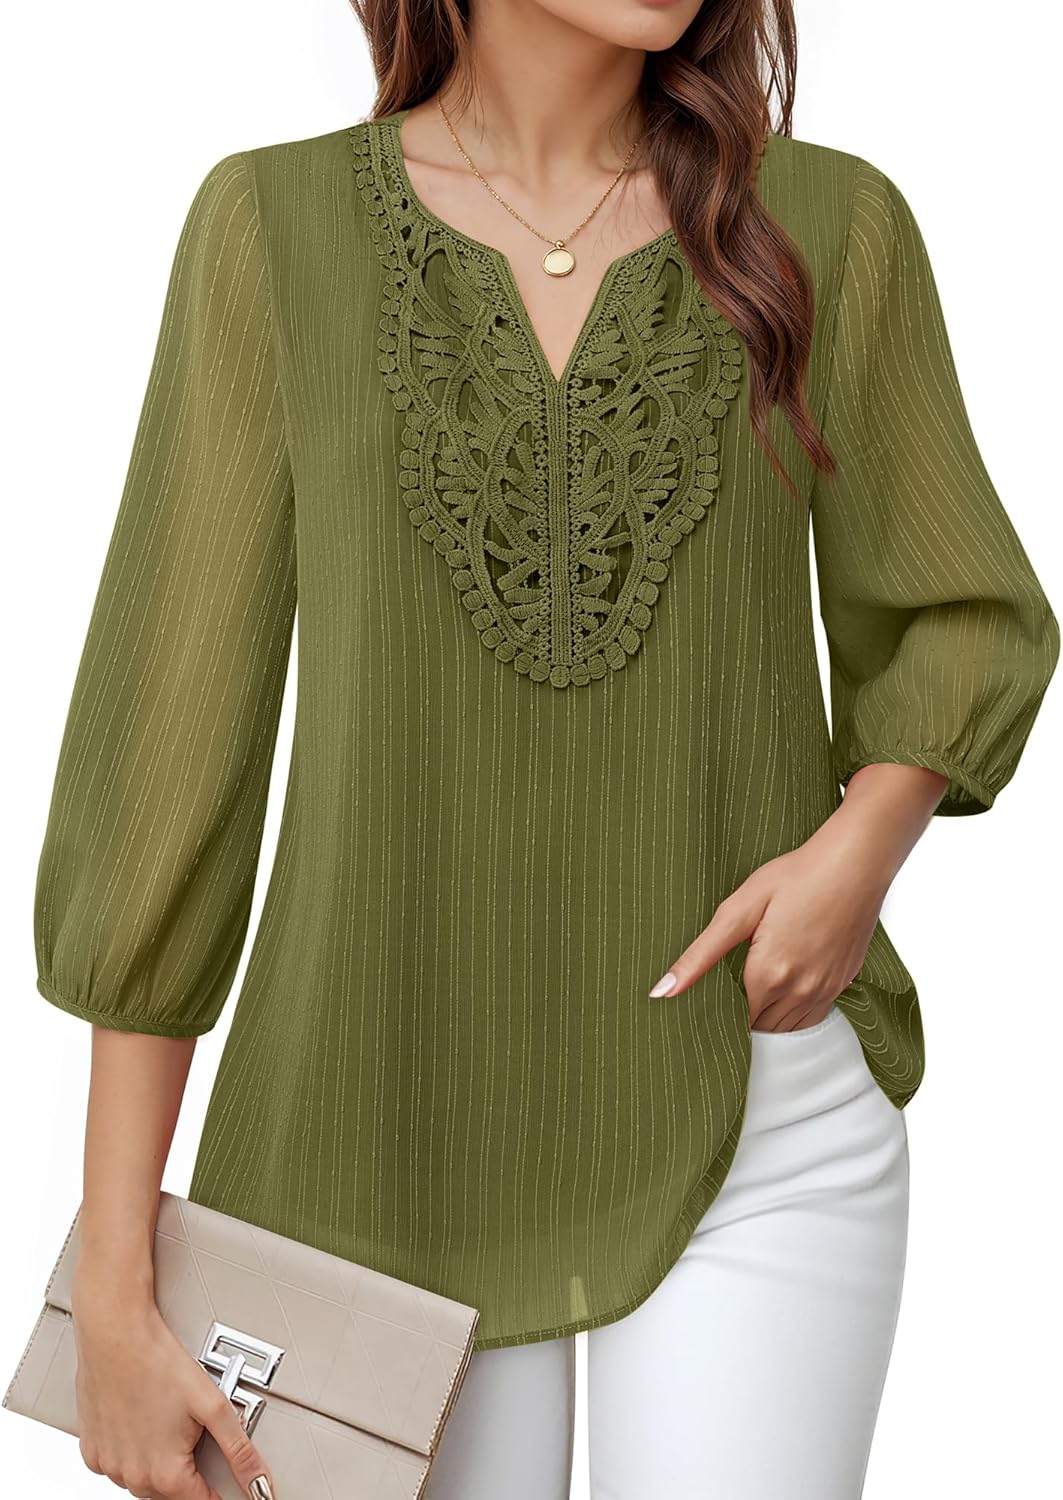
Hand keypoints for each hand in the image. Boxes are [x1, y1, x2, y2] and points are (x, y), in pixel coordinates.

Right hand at [71, 1269, 275, 1498]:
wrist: (115, 1335)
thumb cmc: (159, 1363)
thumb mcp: (213, 1405)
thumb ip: (239, 1450)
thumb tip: (260, 1482)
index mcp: (165, 1473)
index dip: (216, 1494)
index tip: (223, 1487)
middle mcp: (132, 1477)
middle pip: (169, 1492)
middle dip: (187, 1473)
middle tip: (192, 1434)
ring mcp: (108, 1465)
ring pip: (141, 1480)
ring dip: (157, 1463)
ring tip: (166, 1423)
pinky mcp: (91, 1450)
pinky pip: (116, 1465)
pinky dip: (130, 1453)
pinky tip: (140, 1424)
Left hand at [649, 822, 889, 1032]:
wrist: (855, 864)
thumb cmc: (796, 877)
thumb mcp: (740, 909)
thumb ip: (700, 955)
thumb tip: (662, 991)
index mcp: (768, 975)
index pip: (734, 1021)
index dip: (716, 1015)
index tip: (704, 1006)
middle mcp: (799, 991)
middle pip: (759, 1028)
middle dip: (739, 1019)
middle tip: (723, 998)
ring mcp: (825, 990)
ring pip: (786, 1028)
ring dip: (766, 1019)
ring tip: (749, 995)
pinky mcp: (842, 983)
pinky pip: (811, 1017)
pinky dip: (792, 1014)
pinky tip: (782, 990)